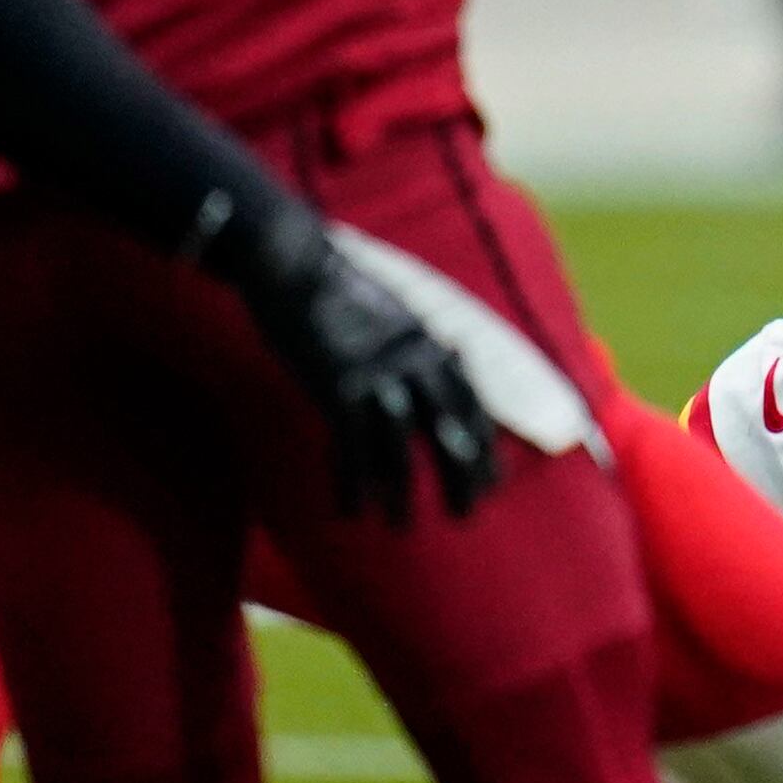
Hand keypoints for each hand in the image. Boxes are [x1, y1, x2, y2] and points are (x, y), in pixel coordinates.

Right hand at [200, 193, 500, 523]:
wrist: (288, 256)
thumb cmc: (330, 285)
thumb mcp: (386, 310)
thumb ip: (411, 341)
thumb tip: (435, 362)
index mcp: (427, 339)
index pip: (471, 400)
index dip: (484, 442)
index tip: (494, 479)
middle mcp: (413, 356)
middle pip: (450, 425)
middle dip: (462, 473)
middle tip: (466, 514)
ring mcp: (376, 369)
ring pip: (401, 444)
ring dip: (401, 490)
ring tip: (399, 526)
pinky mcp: (337, 381)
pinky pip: (350, 444)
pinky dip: (351, 481)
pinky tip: (349, 511)